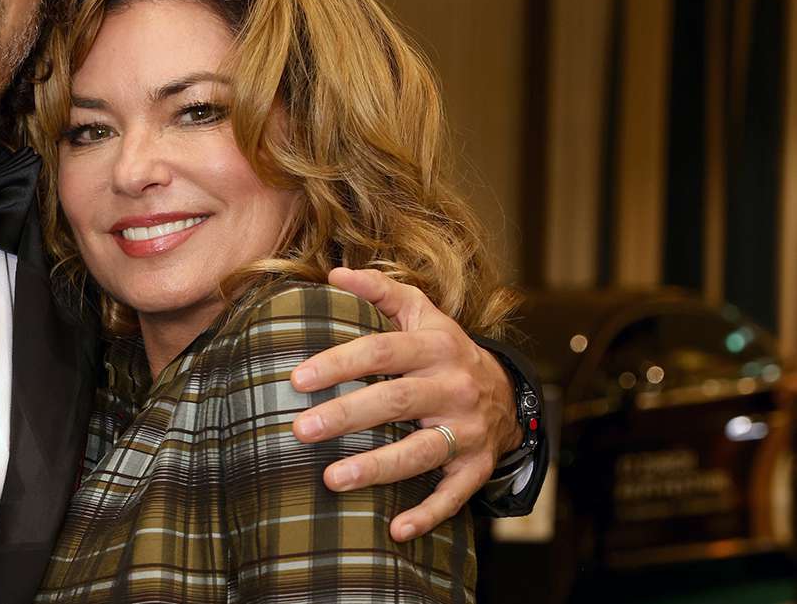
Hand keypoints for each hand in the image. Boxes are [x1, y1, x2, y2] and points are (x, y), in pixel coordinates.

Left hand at [290, 267, 519, 540]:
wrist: (507, 391)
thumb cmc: (442, 349)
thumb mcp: (421, 312)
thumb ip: (380, 290)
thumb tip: (334, 274)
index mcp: (435, 346)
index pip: (381, 351)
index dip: (338, 363)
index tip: (297, 379)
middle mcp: (453, 386)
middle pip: (394, 401)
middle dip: (345, 416)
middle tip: (299, 430)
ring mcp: (468, 429)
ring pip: (420, 452)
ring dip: (376, 468)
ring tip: (332, 479)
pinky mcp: (476, 465)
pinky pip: (453, 494)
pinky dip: (427, 514)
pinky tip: (395, 530)